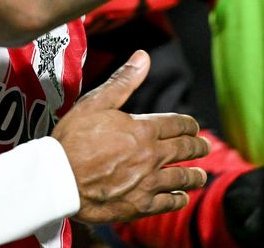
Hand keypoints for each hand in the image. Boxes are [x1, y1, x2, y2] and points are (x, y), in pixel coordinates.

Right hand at [53, 51, 209, 222]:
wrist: (59, 179)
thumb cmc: (73, 139)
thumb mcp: (96, 103)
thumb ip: (123, 81)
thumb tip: (143, 57)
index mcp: (144, 130)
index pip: (177, 124)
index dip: (189, 125)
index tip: (194, 127)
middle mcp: (152, 156)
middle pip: (185, 150)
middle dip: (198, 147)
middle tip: (205, 147)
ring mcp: (148, 183)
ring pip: (182, 178)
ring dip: (195, 176)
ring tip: (200, 176)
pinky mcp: (140, 206)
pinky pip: (168, 202)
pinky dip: (178, 199)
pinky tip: (181, 197)